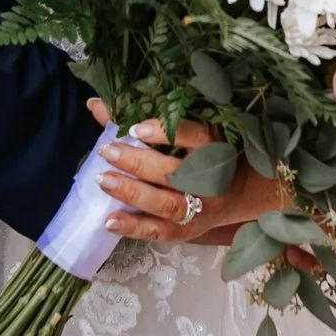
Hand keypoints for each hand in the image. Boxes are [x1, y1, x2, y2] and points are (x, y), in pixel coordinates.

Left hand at [89, 99, 286, 243]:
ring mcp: (201, 209)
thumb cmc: (205, 153)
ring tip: (103, 179)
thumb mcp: (186, 131)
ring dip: (133, 193)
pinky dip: (134, 227)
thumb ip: (143, 118)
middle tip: (108, 151)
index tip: (137, 128)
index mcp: (216, 146)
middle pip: (175, 173)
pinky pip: (160, 231)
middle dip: (138, 162)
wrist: (239, 191)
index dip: (168, 133)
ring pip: (166, 203)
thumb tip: (96, 105)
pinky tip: (109, 221)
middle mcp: (212, 179)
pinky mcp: (188, 230)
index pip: (196, 137)